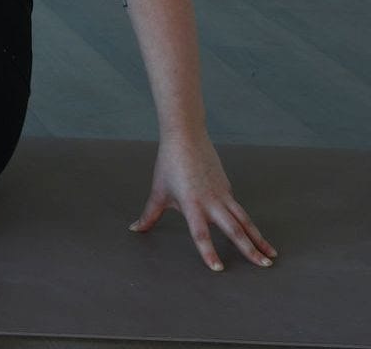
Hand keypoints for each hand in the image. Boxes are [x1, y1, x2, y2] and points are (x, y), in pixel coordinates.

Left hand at [130, 134, 277, 271]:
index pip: (200, 232)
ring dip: (258, 238)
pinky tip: (255, 234)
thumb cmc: (169, 164)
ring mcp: (222, 194)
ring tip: (271, 256)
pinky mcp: (227, 187)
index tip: (218, 269)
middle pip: (233, 229)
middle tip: (263, 267)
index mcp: (191, 203)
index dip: (208, 251)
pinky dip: (249, 223)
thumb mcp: (158, 191)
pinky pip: (239, 208)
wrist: (186, 136)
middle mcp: (210, 201)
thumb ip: (149, 214)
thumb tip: (134, 229)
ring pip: (244, 219)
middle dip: (249, 249)